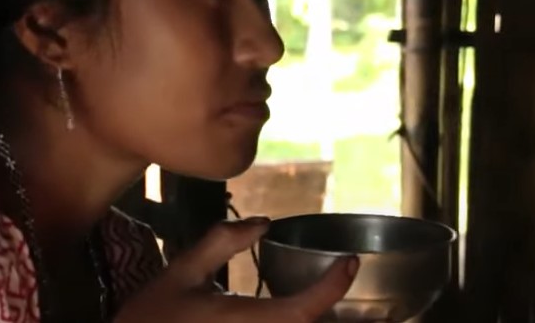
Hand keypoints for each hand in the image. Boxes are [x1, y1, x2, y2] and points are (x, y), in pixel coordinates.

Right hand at [115, 217, 358, 322]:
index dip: (334, 287)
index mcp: (240, 320)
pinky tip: (317, 319)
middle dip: (354, 321)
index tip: (350, 262)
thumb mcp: (181, 271)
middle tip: (384, 308)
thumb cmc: (151, 316)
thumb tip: (263, 222)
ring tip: (366, 315)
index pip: (303, 310)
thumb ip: (221, 243)